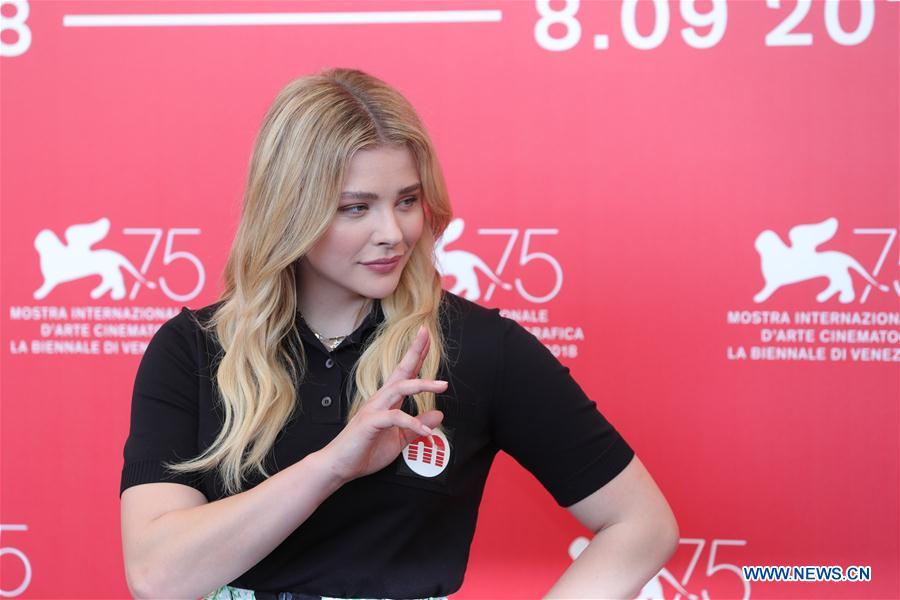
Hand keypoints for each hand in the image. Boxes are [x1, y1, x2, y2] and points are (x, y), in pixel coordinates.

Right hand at [319, 325, 445, 483]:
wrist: (339, 465)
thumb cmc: (364, 450)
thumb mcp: (398, 439)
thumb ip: (417, 427)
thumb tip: (438, 415)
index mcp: (388, 401)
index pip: (405, 373)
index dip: (416, 355)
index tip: (426, 338)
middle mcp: (381, 400)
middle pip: (401, 371)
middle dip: (414, 352)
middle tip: (426, 334)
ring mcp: (374, 409)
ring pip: (400, 388)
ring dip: (422, 384)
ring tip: (442, 385)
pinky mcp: (370, 423)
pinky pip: (395, 417)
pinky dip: (413, 423)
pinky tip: (426, 431)